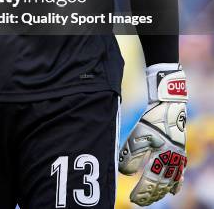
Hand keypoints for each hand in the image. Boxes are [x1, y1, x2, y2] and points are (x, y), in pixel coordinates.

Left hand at [118, 64, 187, 205]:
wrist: (170, 106)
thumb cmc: (153, 119)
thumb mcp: (138, 135)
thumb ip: (131, 155)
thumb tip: (125, 173)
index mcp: (161, 158)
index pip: (150, 182)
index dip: (141, 192)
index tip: (132, 198)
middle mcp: (172, 162)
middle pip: (161, 185)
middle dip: (150, 195)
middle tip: (139, 201)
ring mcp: (178, 159)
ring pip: (170, 183)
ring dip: (161, 192)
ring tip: (153, 198)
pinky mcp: (180, 154)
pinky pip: (180, 174)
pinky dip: (176, 185)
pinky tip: (174, 192)